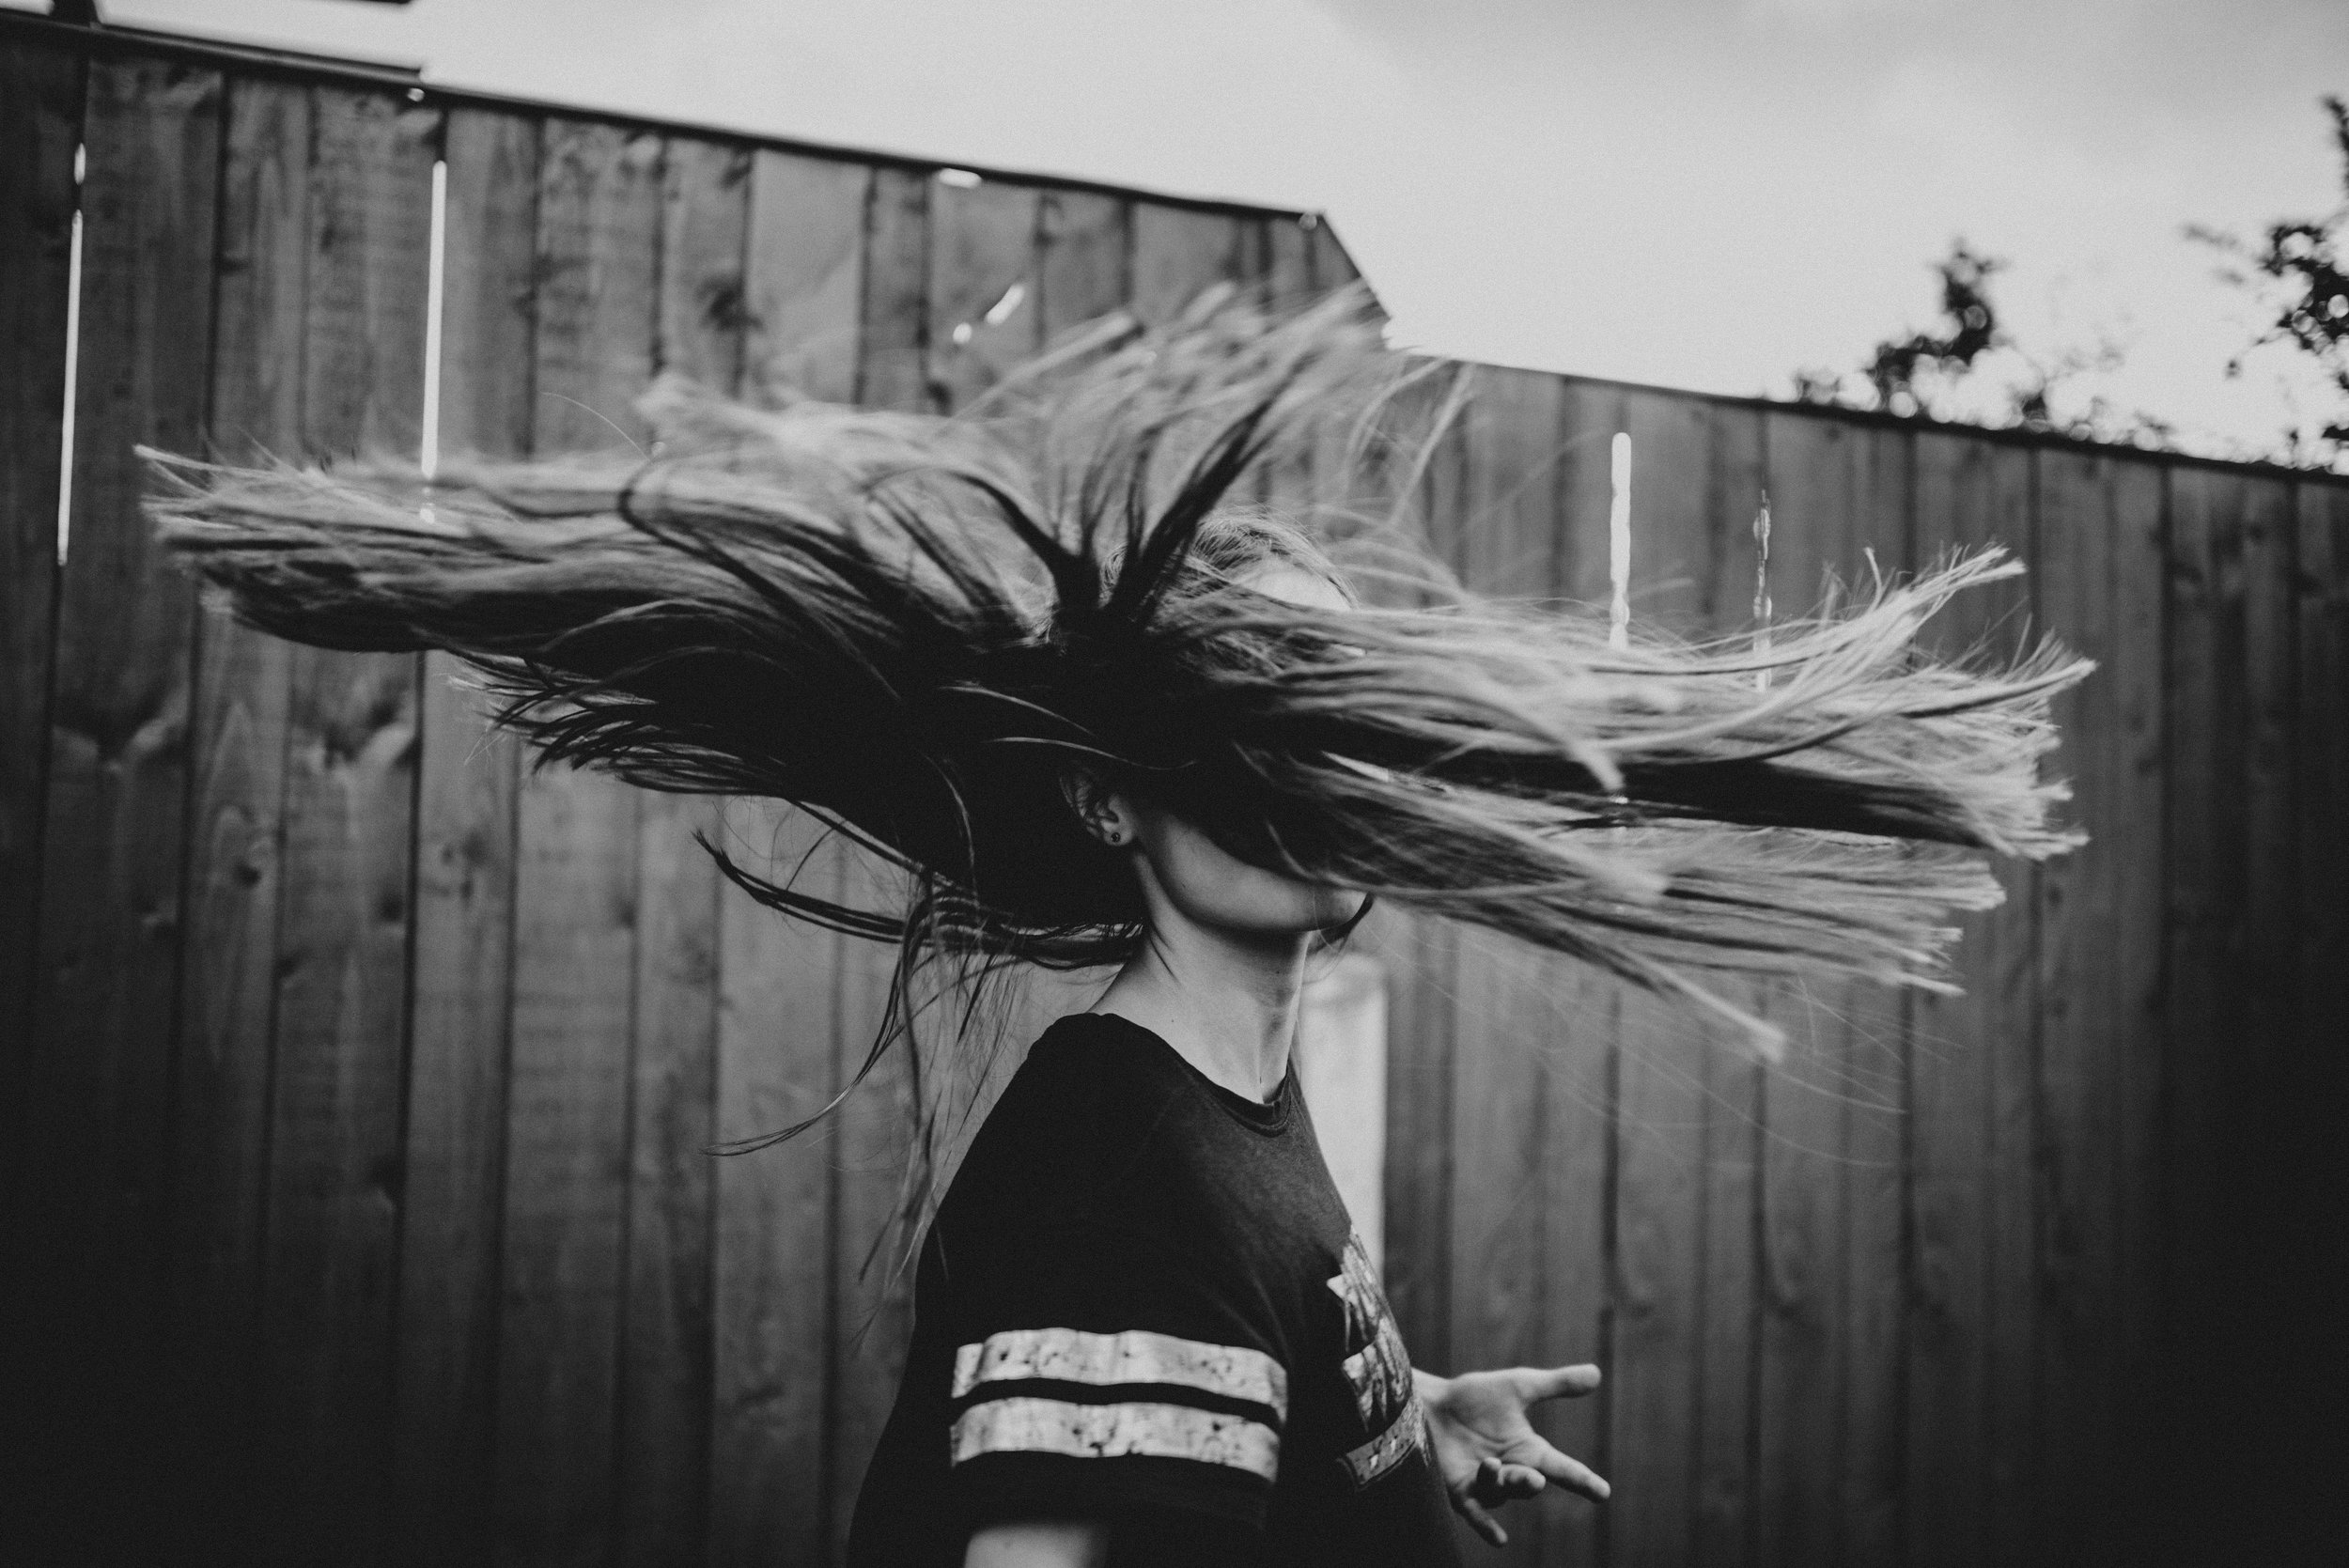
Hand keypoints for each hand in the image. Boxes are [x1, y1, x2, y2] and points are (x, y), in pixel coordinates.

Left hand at [1416, 1365, 1608, 1546]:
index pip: (1562, 1469)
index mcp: (1528, 1450)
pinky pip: (1475, 1513)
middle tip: (1534, 1479)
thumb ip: (1556, 1384)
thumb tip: (1597, 1373)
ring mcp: (1484, 1483)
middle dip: (1530, 1483)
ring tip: (1490, 1464)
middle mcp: (1510, 1471)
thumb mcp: (1518, 1386)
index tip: (1603, 1492)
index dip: (1582, 1481)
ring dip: (1498, 1483)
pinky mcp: (1459, 1490)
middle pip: (1528, 1485)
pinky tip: (1500, 1539)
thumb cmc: (1474, 1397)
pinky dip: (1485, 1526)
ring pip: (1500, 1494)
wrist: (1429, 1403)